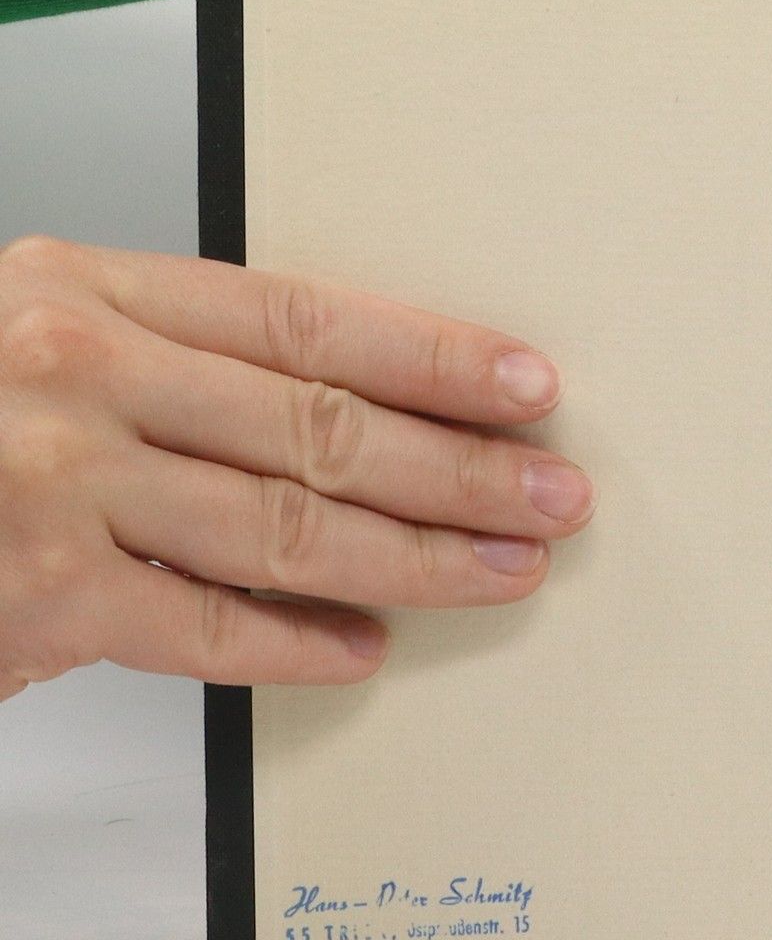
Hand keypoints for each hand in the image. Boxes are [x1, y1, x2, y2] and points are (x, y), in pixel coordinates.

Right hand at [0, 237, 593, 700]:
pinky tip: (361, 649)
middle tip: (552, 495)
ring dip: (416, 557)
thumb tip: (356, 415)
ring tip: (501, 569)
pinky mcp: (39, 598)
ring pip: (288, 526)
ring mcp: (53, 486)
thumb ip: (181, 368)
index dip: (433, 354)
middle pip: (322, 424)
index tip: (525, 384)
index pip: (308, 320)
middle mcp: (75, 373)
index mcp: (90, 290)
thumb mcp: (42, 345)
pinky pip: (209, 628)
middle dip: (460, 468)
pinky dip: (298, 644)